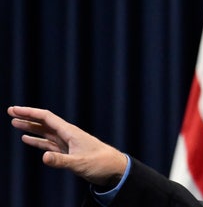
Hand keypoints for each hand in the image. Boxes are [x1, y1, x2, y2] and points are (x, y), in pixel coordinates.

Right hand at [8, 106, 127, 186]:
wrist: (114, 169)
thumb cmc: (100, 163)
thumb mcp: (79, 163)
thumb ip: (61, 161)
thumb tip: (43, 157)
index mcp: (70, 132)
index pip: (47, 118)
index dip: (30, 113)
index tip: (15, 110)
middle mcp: (67, 135)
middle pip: (44, 123)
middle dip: (27, 117)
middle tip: (10, 112)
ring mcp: (67, 143)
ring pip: (45, 133)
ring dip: (30, 128)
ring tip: (14, 123)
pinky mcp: (67, 152)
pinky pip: (48, 144)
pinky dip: (37, 141)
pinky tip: (27, 139)